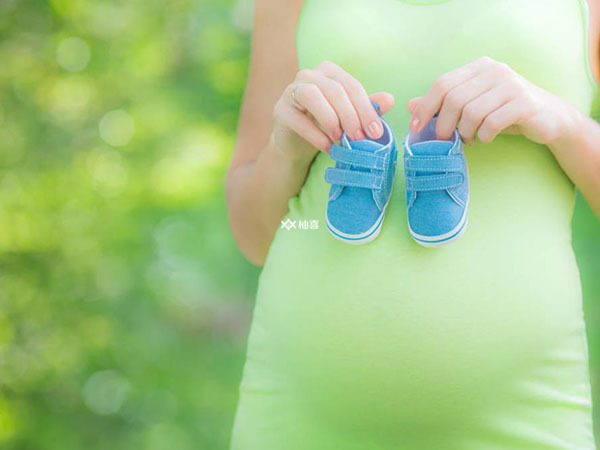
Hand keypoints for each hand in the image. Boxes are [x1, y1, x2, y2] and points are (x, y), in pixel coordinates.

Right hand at [272, 61, 393, 159]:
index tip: (376, 132)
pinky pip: (298, 119)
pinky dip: (315, 134)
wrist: (297, 144)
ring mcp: (291, 90)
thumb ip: (367, 107)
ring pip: (312, 95)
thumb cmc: (327, 126)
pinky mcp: (280, 110)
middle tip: (360, 139)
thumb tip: (390, 99)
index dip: (366, 109)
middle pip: (334, 89)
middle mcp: (309, 75)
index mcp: (329, 72)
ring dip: (330, 119)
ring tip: (341, 140)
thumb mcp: (350, 117)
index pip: (352, 86)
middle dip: (351, 116)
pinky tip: (327, 148)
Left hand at [407, 56, 578, 145]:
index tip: (416, 129)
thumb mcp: (471, 107)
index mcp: (478, 68)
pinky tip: (485, 138)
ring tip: (470, 139)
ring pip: (471, 112)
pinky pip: (492, 123)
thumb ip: (442, 105)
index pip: (442, 83)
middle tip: (444, 140)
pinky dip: (483, 135)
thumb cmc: (503, 113)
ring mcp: (511, 85)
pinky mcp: (525, 103)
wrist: (549, 119)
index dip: (425, 107)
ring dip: (466, 132)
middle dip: (443, 125)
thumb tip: (410, 106)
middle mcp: (494, 71)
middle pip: (453, 99)